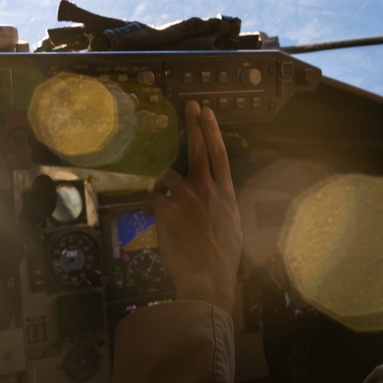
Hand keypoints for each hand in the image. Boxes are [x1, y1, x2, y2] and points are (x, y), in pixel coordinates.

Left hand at [143, 101, 242, 313]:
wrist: (208, 276)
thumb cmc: (222, 259)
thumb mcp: (232, 227)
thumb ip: (222, 207)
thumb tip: (215, 200)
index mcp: (226, 194)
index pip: (220, 154)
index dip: (213, 131)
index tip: (208, 113)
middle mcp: (207, 189)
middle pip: (199, 149)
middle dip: (194, 125)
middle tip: (190, 105)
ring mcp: (186, 197)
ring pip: (167, 176)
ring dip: (162, 186)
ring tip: (161, 203)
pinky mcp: (167, 209)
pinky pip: (153, 197)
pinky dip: (151, 205)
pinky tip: (152, 216)